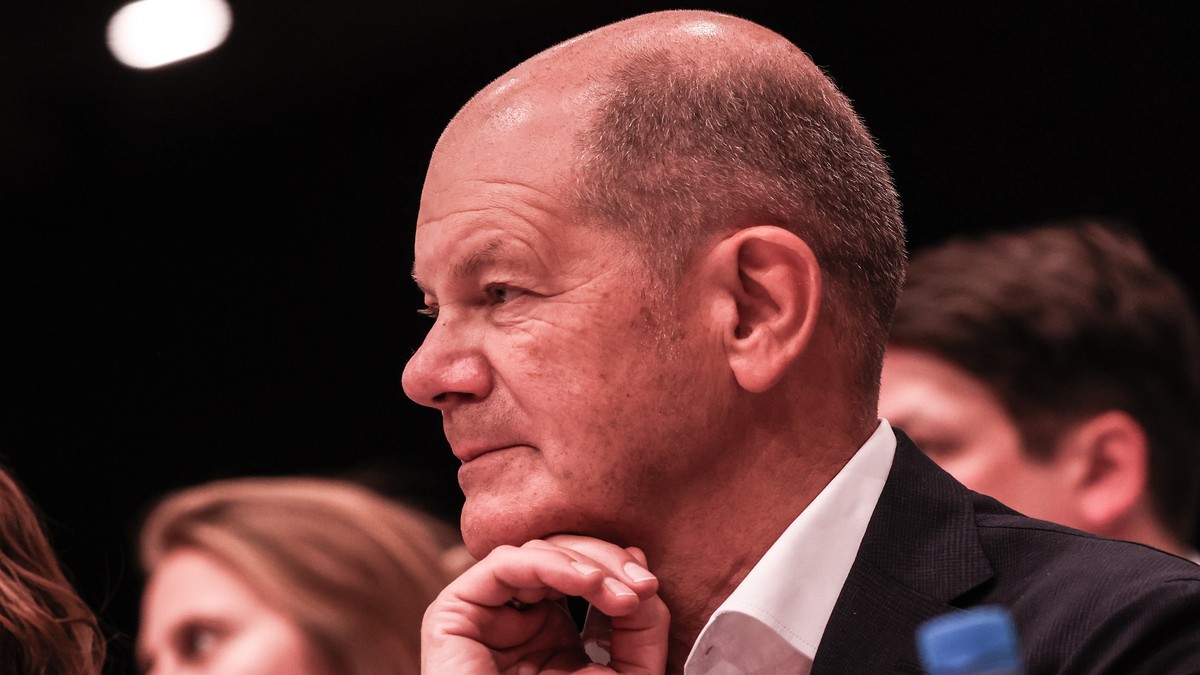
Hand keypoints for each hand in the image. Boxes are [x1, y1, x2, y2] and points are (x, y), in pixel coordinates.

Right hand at [421, 535, 668, 673]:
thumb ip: (640, 628)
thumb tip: (641, 572)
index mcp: (551, 633)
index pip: (583, 574)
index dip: (617, 569)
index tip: (649, 588)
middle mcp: (516, 619)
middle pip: (562, 556)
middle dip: (607, 562)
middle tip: (641, 587)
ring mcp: (485, 614)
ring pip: (537, 551)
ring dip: (587, 563)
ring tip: (621, 595)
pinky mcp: (454, 613)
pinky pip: (505, 564)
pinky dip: (552, 564)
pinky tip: (587, 582)